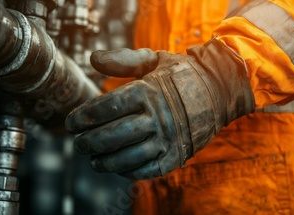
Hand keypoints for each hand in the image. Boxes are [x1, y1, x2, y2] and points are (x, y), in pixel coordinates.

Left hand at [65, 38, 254, 179]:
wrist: (221, 90)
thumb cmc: (182, 74)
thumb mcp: (154, 59)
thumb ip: (123, 59)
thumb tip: (93, 59)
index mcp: (148, 90)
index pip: (107, 107)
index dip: (85, 117)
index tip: (71, 123)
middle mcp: (158, 116)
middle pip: (114, 134)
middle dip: (90, 142)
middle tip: (78, 144)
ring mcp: (169, 138)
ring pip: (129, 156)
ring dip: (106, 161)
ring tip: (93, 160)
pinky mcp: (177, 155)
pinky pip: (148, 169)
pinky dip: (129, 171)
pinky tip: (117, 168)